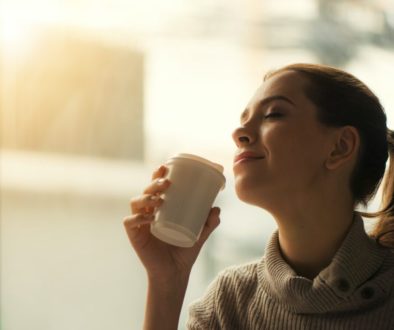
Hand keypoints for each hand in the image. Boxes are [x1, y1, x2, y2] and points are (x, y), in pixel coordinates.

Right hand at [123, 165, 220, 280]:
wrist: (175, 272)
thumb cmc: (184, 250)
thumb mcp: (200, 234)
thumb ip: (209, 222)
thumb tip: (217, 208)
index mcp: (160, 208)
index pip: (156, 187)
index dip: (157, 175)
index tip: (165, 167)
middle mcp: (147, 212)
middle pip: (145, 191)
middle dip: (153, 183)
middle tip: (167, 184)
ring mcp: (139, 223)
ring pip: (135, 203)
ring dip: (146, 198)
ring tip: (159, 201)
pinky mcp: (134, 236)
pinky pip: (130, 222)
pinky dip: (137, 218)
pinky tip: (148, 219)